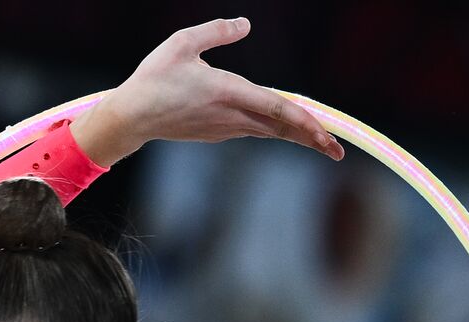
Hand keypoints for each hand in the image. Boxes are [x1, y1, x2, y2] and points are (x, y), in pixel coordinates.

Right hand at [72, 17, 343, 164]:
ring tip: (320, 141)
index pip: (278, 109)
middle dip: (312, 140)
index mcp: (229, 93)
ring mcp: (224, 129)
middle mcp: (231, 116)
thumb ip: (217, 31)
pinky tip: (283, 128)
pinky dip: (273, 130)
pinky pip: (253, 130)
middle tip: (338, 151)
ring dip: (295, 136)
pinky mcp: (215, 133)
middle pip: (281, 130)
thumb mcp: (182, 43)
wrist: (130, 118)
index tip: (329, 136)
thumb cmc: (154, 79)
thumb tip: (245, 24)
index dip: (307, 122)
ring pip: (269, 132)